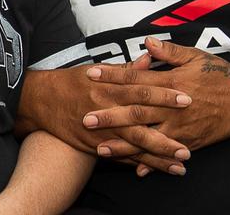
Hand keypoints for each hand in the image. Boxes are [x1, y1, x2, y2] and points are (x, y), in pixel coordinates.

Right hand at [21, 58, 191, 171]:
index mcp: (108, 87)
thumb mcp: (96, 70)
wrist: (40, 100)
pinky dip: (136, 164)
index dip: (164, 95)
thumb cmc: (71, 82)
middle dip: (165, 135)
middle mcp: (105, 110)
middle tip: (189, 145)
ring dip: (157, 156)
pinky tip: (154, 170)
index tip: (187, 99)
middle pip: (140, 123)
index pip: (141, 90)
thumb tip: (149, 59)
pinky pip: (118, 157)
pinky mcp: (93, 145)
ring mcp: (99, 130)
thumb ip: (126, 69)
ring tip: (180, 165)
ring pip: (132, 145)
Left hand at [85, 38, 229, 174]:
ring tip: (101, 148)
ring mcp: (183, 127)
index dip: (112, 77)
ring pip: (149, 137)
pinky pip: (169, 153)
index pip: (136, 79)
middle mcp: (174, 106)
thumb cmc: (220, 73)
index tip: (90, 74)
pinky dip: (153, 163)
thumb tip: (146, 42)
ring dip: (124, 144)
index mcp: (172, 82)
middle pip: (137, 111)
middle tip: (85, 118)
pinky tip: (136, 170)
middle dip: (110, 115)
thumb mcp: (195, 56)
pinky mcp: (193, 141)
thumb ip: (169, 52)